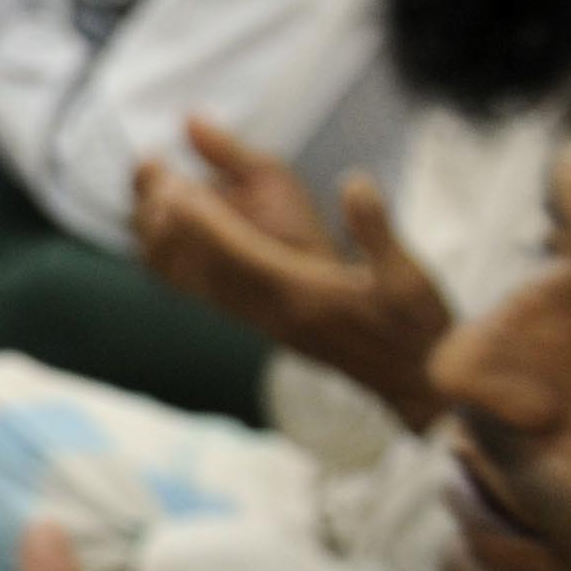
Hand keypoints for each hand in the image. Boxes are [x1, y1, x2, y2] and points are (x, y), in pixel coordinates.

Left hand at [135, 119, 452, 426]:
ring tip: (153, 216)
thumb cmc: (419, 331)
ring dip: (179, 254)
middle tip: (151, 193)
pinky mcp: (278, 334)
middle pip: (213, 271)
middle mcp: (279, 314)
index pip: (243, 255)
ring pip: (211, 289)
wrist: (418, 387)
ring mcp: (275, 327)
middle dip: (179, 233)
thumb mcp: (410, 275)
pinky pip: (223, 303)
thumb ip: (378, 230)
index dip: (207, 224)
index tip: (176, 194)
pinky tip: (182, 260)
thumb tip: (355, 183)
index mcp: (306, 295)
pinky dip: (196, 279)